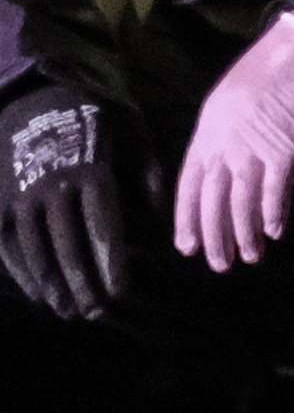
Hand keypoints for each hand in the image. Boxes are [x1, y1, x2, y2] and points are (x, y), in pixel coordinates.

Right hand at [1, 86, 154, 321]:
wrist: (33, 99)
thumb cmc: (93, 119)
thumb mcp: (132, 134)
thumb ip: (149, 175)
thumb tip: (160, 216)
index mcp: (92, 174)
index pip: (104, 230)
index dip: (111, 264)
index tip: (121, 293)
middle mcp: (55, 190)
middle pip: (69, 248)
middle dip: (83, 285)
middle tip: (96, 313)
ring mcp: (22, 197)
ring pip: (37, 252)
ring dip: (53, 285)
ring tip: (68, 310)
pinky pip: (8, 245)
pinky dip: (22, 272)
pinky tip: (36, 293)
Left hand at [172, 11, 293, 271]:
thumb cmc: (278, 65)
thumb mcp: (235, 97)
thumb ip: (230, 133)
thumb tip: (233, 167)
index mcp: (208, 129)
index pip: (190, 183)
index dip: (188, 217)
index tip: (187, 246)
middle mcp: (225, 142)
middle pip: (214, 199)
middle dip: (214, 236)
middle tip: (219, 264)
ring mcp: (254, 147)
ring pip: (241, 202)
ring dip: (244, 234)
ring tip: (250, 256)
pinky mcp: (286, 149)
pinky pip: (275, 191)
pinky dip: (272, 214)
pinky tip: (275, 231)